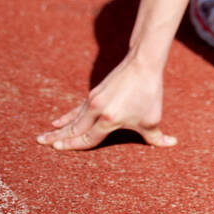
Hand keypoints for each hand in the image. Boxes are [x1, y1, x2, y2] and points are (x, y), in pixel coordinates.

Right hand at [36, 52, 176, 150]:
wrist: (143, 64)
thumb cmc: (149, 93)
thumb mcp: (153, 118)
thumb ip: (157, 137)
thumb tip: (172, 144)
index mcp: (109, 119)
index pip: (88, 138)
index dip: (73, 145)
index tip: (57, 148)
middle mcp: (97, 110)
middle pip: (74, 128)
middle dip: (58, 138)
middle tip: (41, 143)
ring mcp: (94, 100)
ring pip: (73, 118)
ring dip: (58, 128)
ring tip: (42, 136)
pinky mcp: (95, 93)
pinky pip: (77, 108)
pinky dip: (68, 115)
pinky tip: (58, 120)